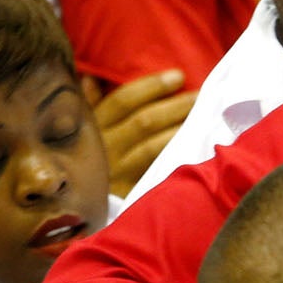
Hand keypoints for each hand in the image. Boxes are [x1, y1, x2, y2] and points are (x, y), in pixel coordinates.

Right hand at [87, 69, 195, 197]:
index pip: (123, 101)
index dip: (151, 87)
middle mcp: (105, 149)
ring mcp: (118, 172)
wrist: (78, 206)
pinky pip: (159, 172)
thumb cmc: (90, 157)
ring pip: (153, 147)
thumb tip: (90, 78)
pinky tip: (198, 147)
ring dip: (180, 130)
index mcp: (92, 127)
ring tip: (204, 117)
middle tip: (200, 95)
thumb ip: (89, 104)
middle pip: (144, 122)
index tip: (178, 76)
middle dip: (175, 106)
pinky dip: (178, 158)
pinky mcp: (131, 192)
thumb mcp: (83, 130)